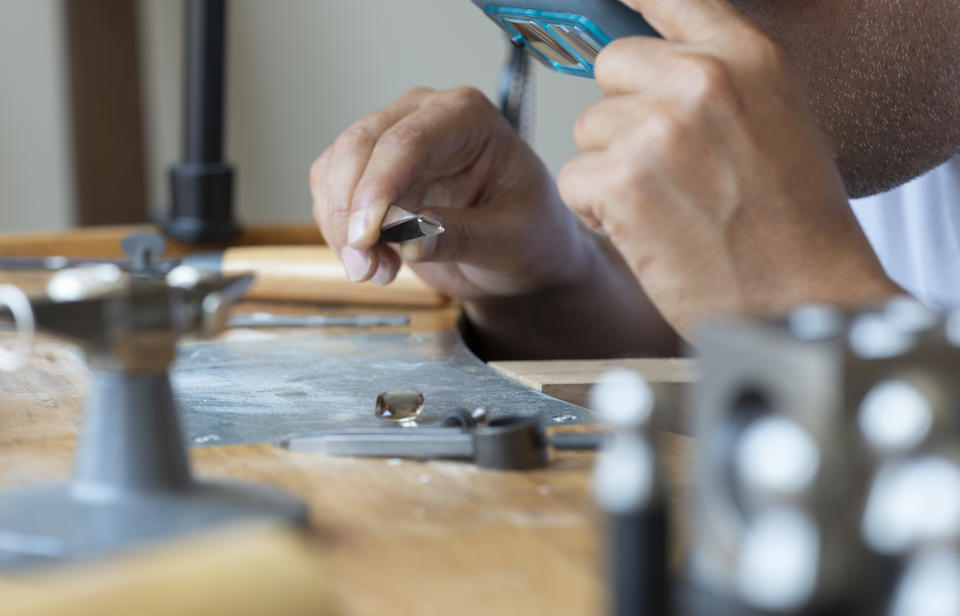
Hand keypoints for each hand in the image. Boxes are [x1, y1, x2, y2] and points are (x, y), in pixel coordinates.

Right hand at [310, 87, 589, 299]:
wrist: (523, 255)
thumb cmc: (530, 237)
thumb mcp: (509, 243)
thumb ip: (462, 237)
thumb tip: (409, 241)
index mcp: (468, 117)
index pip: (408, 140)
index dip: (378, 188)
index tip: (365, 236)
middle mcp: (425, 116)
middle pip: (359, 148)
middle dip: (351, 213)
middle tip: (365, 268)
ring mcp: (393, 139)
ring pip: (335, 169)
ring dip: (341, 226)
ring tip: (377, 272)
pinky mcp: (372, 172)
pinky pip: (331, 191)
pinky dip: (339, 231)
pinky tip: (374, 263)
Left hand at [558, 0, 898, 335]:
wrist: (803, 298)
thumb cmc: (796, 225)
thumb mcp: (777, 117)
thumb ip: (720, 79)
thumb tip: (658, 62)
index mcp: (746, 56)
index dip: (633, 5)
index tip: (608, 5)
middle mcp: (700, 80)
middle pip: (612, 65)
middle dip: (624, 112)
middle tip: (662, 163)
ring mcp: (657, 129)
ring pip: (588, 128)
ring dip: (610, 166)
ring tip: (663, 204)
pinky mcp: (621, 183)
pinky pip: (574, 178)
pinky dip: (596, 208)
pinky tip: (644, 229)